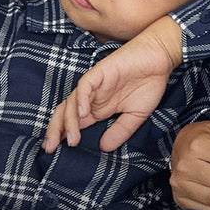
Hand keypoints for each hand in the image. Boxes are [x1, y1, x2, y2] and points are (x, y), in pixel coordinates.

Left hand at [43, 17, 182, 152]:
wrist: (159, 58)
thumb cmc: (148, 83)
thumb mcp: (135, 116)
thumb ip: (120, 131)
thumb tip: (105, 148)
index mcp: (98, 108)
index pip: (74, 122)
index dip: (62, 135)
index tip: (54, 151)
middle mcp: (91, 97)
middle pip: (65, 113)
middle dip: (55, 130)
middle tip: (49, 148)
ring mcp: (94, 85)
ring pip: (72, 102)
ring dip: (69, 121)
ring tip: (72, 139)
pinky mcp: (100, 72)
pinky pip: (85, 86)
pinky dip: (81, 99)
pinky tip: (83, 113)